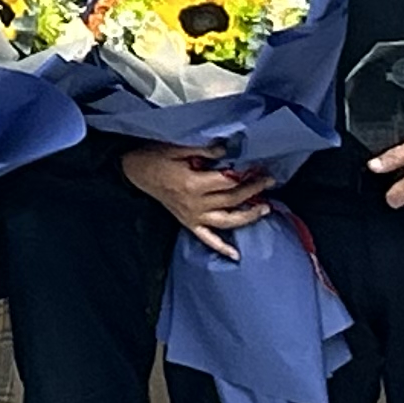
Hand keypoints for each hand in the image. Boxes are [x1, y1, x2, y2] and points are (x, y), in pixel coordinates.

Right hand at [121, 142, 270, 260]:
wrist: (135, 171)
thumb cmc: (155, 157)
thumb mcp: (178, 147)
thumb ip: (204, 150)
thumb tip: (227, 150)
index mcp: (193, 184)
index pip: (228, 182)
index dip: (246, 176)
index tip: (259, 169)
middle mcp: (195, 203)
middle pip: (231, 200)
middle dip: (253, 191)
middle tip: (269, 182)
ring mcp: (192, 216)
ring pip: (226, 221)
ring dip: (247, 217)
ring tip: (265, 209)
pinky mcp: (188, 222)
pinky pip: (207, 238)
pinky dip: (221, 248)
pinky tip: (236, 255)